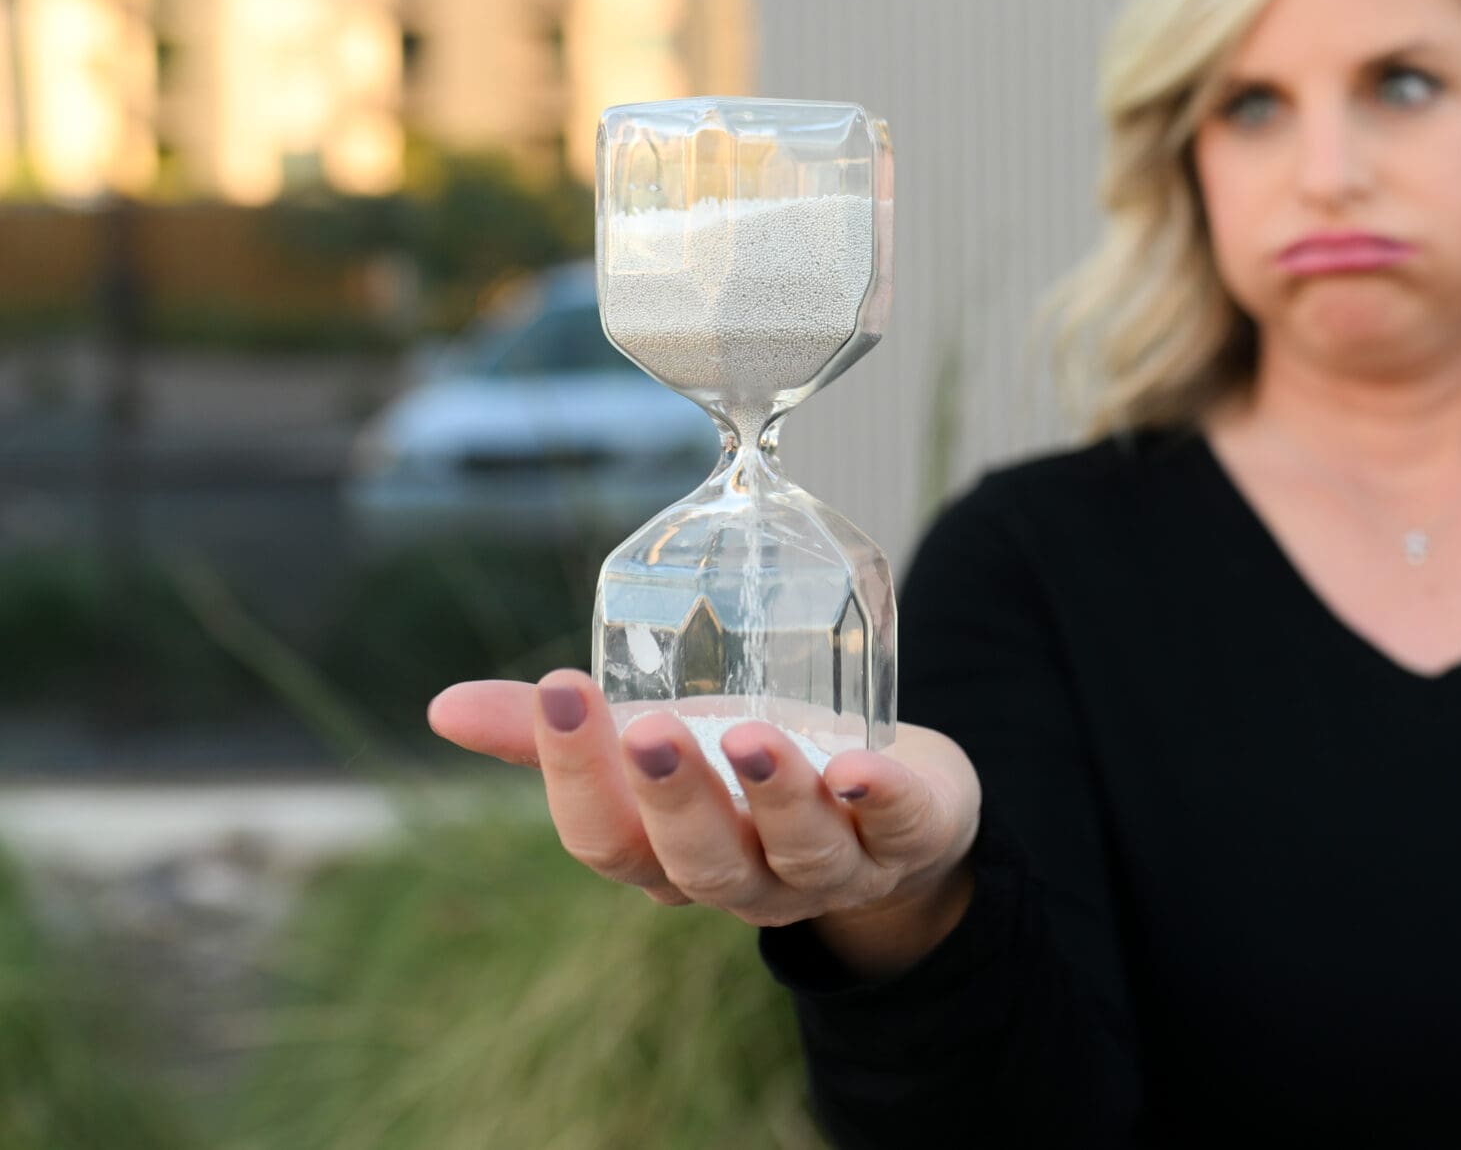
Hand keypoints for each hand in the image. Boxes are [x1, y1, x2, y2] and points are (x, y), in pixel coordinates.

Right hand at [427, 671, 981, 943]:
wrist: (895, 795)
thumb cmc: (747, 767)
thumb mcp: (662, 743)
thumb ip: (563, 730)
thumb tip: (442, 707)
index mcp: (670, 859)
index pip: (606, 842)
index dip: (576, 777)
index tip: (557, 688)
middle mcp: (746, 879)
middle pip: (698, 862)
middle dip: (671, 798)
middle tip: (648, 732)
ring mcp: (833, 868)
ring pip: (798, 851)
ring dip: (773, 794)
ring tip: (749, 736)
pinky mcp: (910, 836)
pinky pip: (898, 830)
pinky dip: (882, 799)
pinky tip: (863, 767)